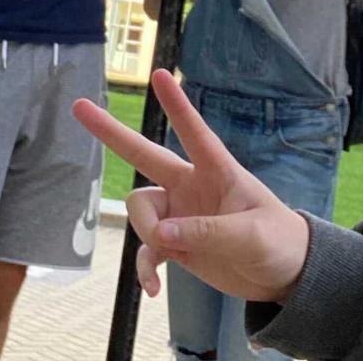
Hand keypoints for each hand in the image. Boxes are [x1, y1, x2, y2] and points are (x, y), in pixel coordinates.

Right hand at [73, 69, 309, 301]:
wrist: (283, 276)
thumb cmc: (278, 243)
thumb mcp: (250, 236)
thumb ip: (206, 232)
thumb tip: (161, 234)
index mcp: (218, 172)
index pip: (194, 132)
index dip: (177, 104)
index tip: (159, 74)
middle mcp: (192, 186)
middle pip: (144, 155)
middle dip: (111, 133)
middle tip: (78, 106)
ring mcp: (181, 214)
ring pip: (140, 210)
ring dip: (148, 233)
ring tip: (172, 254)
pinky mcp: (177, 244)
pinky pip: (146, 250)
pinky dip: (145, 269)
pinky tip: (152, 289)